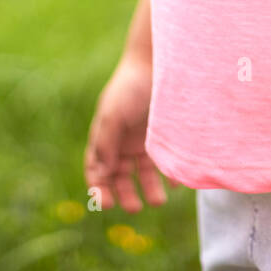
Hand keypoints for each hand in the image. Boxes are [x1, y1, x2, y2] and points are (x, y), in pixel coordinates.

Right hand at [84, 54, 172, 211]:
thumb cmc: (131, 86)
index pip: (96, 169)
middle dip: (124, 194)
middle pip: (119, 177)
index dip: (98, 188)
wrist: (158, 62)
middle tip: (134, 208)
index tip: (106, 203)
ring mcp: (144, 139)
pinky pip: (165, 163)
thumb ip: (105, 144)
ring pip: (143, 174)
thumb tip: (101, 174)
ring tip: (158, 200)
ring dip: (149, 190)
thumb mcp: (113, 114)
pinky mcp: (164, 137)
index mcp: (106, 136)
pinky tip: (174, 183)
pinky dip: (169, 175)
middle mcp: (123, 141)